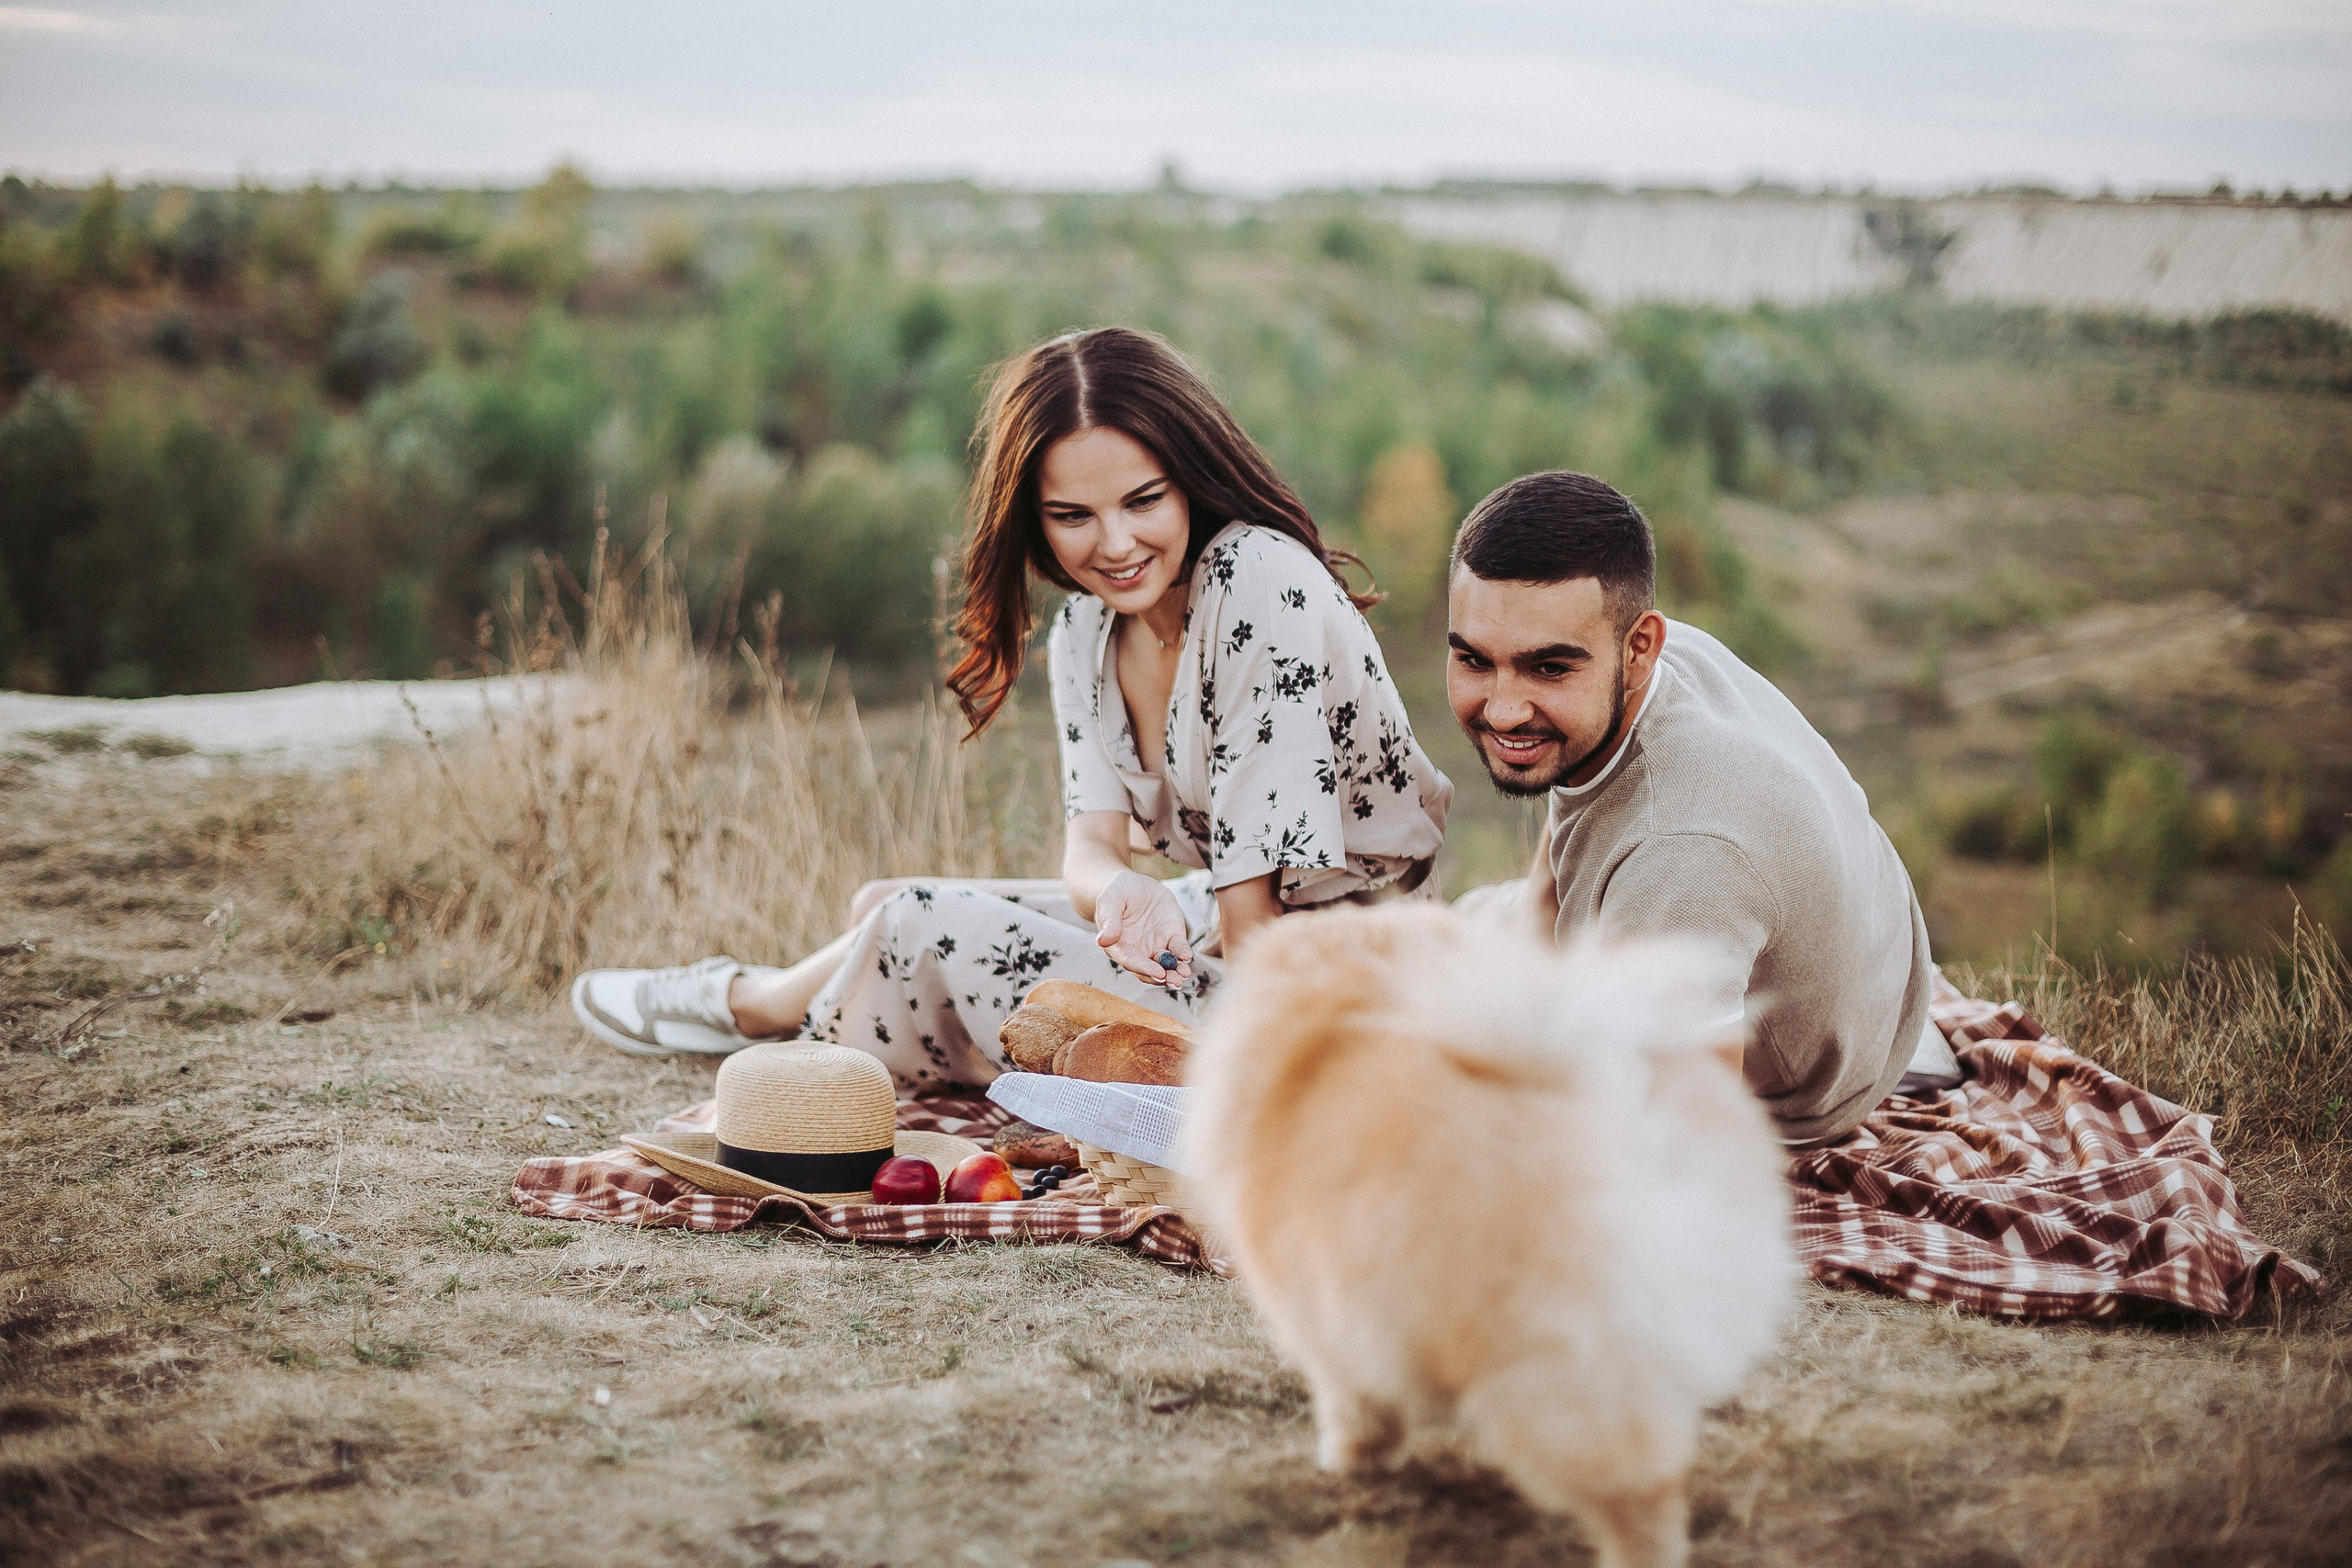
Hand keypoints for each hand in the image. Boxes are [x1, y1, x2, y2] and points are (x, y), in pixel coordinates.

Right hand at [1092, 870, 1194, 986]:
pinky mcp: (1170, 936)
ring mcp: (1155, 945)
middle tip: (1175, 981)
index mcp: (1119, 946)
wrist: (1134, 884)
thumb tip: (1102, 941)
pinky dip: (1183, 953)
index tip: (1157, 973)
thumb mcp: (1109, 901)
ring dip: (1175, 971)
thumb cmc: (1116, 893)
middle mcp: (1138, 951)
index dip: (1144, 968)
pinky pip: (1177, 948)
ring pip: (1165, 964)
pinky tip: (1187, 956)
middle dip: (1163, 976)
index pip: (1131, 961)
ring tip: (1184, 974)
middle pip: (1150, 969)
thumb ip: (1109, 921)